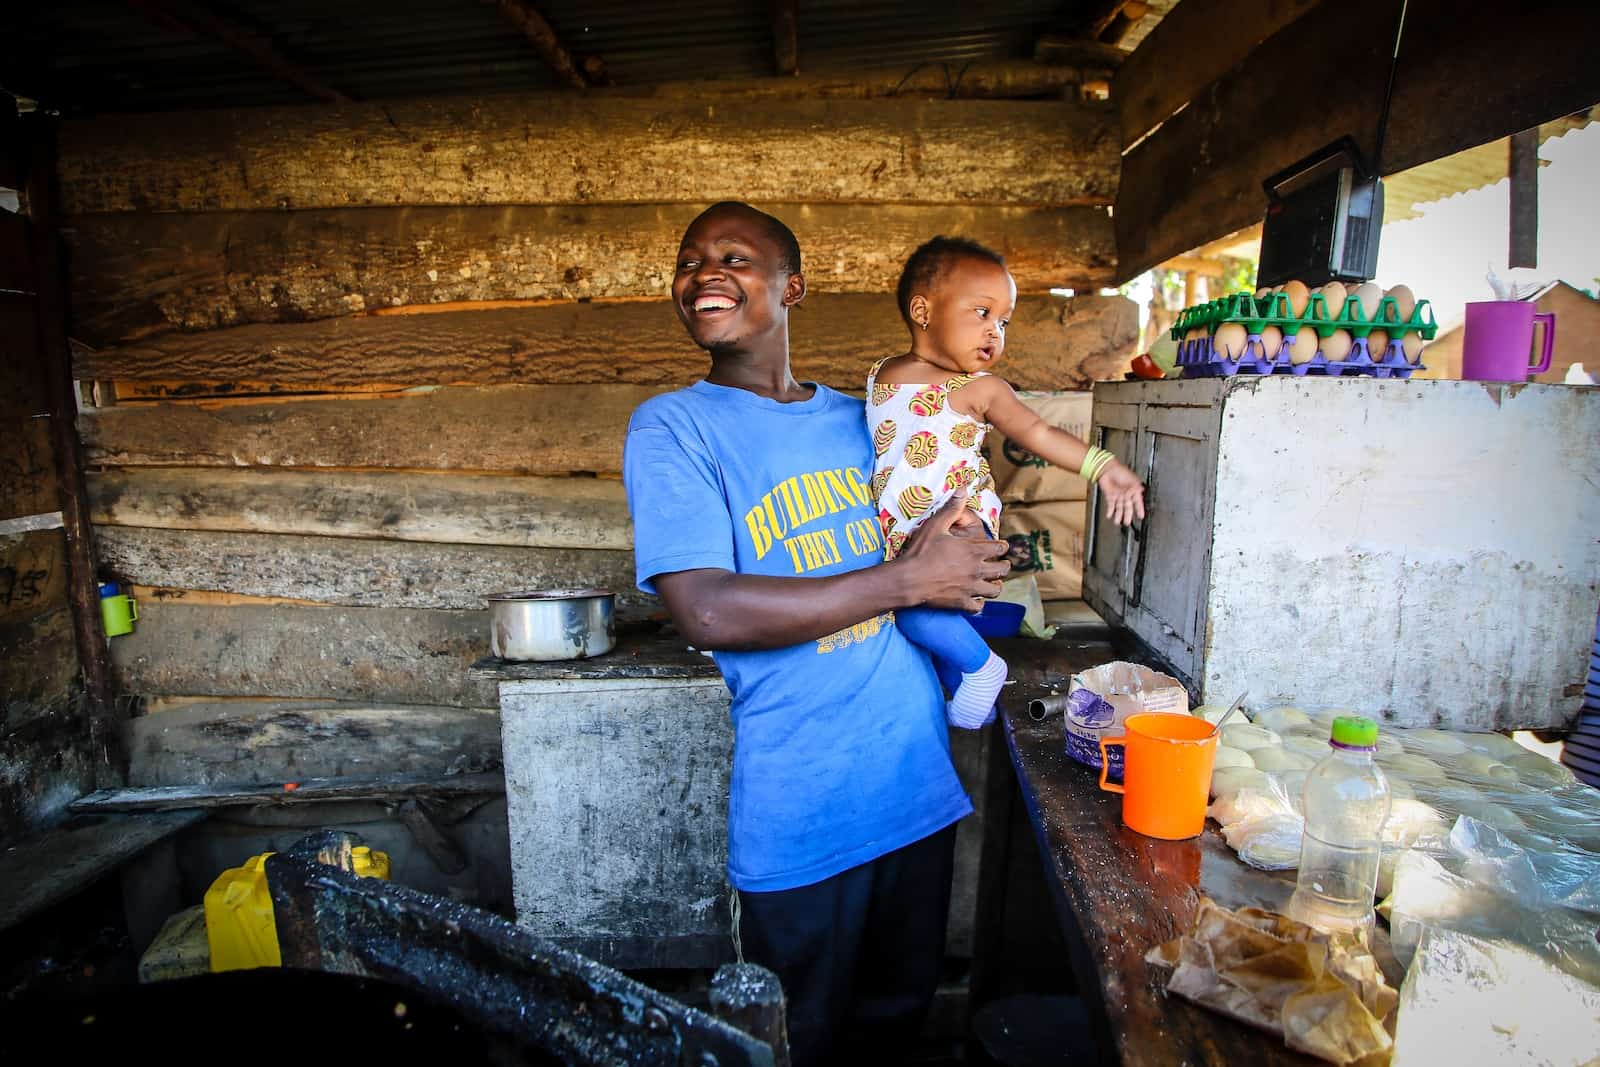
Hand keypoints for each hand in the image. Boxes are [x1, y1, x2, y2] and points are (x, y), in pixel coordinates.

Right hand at [894, 491, 1010, 611]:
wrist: (908, 579)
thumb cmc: (921, 551)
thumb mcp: (936, 525)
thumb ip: (952, 508)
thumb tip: (962, 489)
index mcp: (974, 551)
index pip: (1000, 548)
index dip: (1002, 546)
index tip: (1001, 546)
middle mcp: (977, 570)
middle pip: (1002, 570)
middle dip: (1004, 566)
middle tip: (1001, 564)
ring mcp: (971, 588)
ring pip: (995, 590)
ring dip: (995, 585)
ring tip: (993, 583)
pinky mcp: (962, 603)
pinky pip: (978, 607)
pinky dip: (979, 604)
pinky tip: (976, 600)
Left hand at [1099, 459, 1145, 526]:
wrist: (1107, 469)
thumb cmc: (1120, 471)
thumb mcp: (1132, 480)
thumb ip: (1137, 487)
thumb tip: (1142, 492)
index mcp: (1134, 490)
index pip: (1138, 502)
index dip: (1139, 509)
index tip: (1141, 516)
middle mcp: (1126, 494)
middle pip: (1128, 507)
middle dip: (1128, 515)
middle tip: (1127, 522)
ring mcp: (1118, 495)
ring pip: (1119, 508)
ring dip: (1119, 515)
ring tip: (1118, 522)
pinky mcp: (1110, 496)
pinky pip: (1111, 506)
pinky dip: (1110, 511)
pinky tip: (1109, 516)